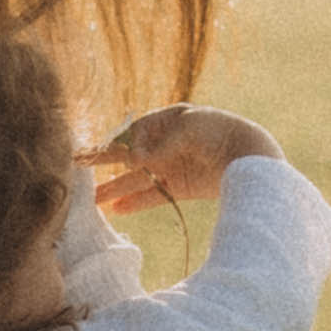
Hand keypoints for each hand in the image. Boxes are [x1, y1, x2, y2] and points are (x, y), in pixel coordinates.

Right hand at [91, 105, 285, 213]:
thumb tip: (132, 162)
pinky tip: (116, 211)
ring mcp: (172, 166)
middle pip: (128, 156)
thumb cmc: (221, 133)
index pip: (131, 133)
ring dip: (114, 189)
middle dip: (103, 164)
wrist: (256, 158)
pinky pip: (153, 195)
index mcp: (166, 120)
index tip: (100, 159)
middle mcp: (165, 143)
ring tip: (90, 203)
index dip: (115, 146)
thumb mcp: (189, 131)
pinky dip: (135, 202)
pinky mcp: (181, 187)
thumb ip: (160, 146)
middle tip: (74, 170)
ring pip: (136, 179)